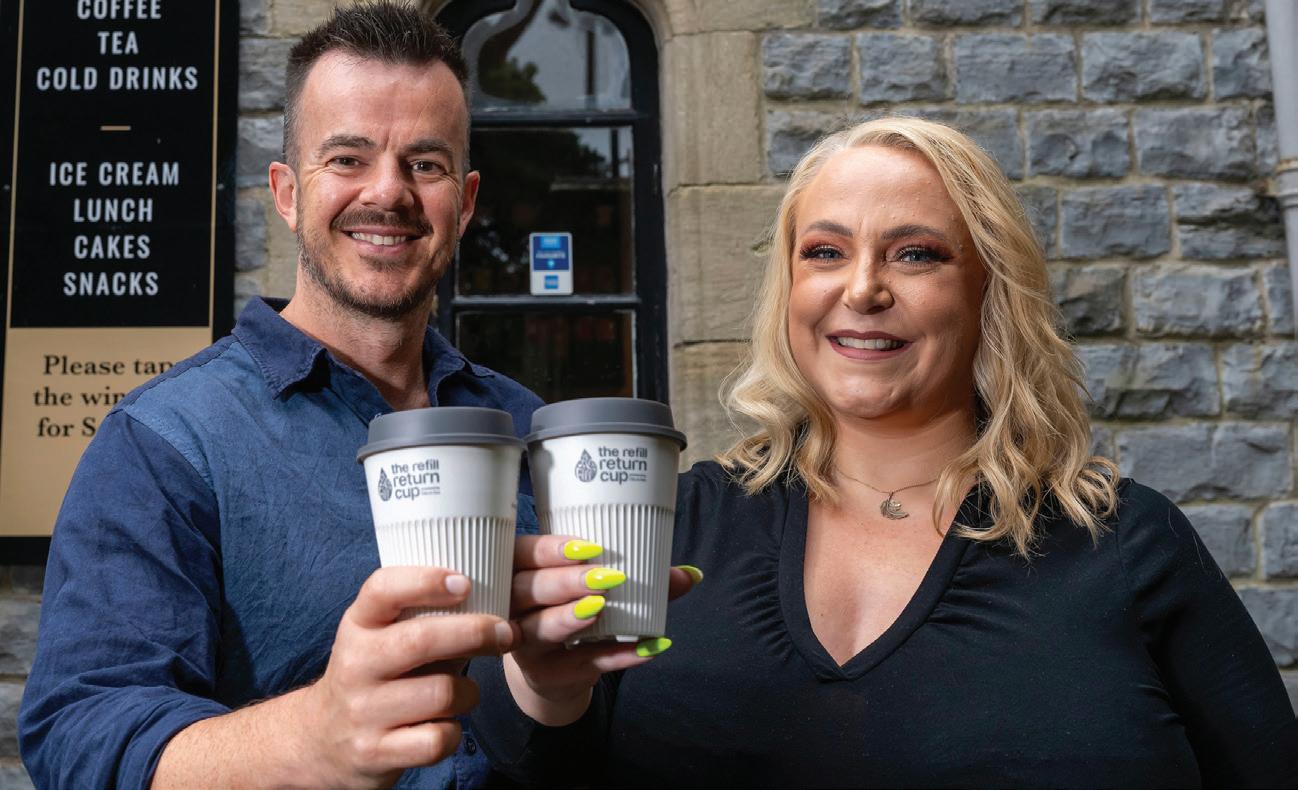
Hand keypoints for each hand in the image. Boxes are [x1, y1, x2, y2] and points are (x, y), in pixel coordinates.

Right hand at [300, 566, 515, 788]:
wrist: (320, 739)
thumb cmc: (374, 675)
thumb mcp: (379, 636)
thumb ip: (421, 616)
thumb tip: (492, 598)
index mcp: (357, 625)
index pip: (382, 589)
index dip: (425, 580)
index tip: (465, 582)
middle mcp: (355, 664)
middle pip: (421, 640)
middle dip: (475, 634)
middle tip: (506, 633)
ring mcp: (362, 711)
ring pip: (441, 694)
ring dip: (469, 692)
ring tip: (467, 692)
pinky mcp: (375, 752)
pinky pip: (437, 740)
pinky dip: (454, 733)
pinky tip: (446, 725)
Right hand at [502, 535, 699, 725]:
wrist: (552, 671)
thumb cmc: (572, 611)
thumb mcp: (592, 590)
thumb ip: (638, 581)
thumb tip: (690, 574)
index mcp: (519, 571)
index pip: (522, 553)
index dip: (548, 549)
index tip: (588, 546)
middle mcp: (514, 607)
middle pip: (527, 589)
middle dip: (565, 581)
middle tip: (604, 577)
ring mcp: (526, 644)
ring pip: (540, 629)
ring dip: (570, 618)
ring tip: (600, 609)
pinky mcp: (545, 675)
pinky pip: (581, 665)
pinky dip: (615, 657)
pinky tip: (647, 648)